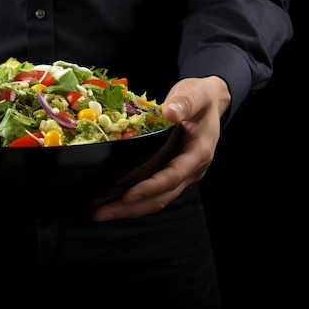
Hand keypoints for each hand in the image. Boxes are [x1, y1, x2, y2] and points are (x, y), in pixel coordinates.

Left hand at [91, 76, 230, 220]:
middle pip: (161, 197)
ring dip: (128, 208)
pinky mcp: (170, 173)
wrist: (208, 102)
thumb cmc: (201, 98)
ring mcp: (181, 174)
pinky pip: (152, 192)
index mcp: (199, 152)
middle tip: (101, 213)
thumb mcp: (197, 94)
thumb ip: (185, 103)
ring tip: (99, 213)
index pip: (173, 176)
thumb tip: (169, 112)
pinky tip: (110, 200)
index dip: (151, 187)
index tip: (128, 195)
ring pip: (156, 199)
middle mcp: (191, 169)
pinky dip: (132, 199)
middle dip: (131, 207)